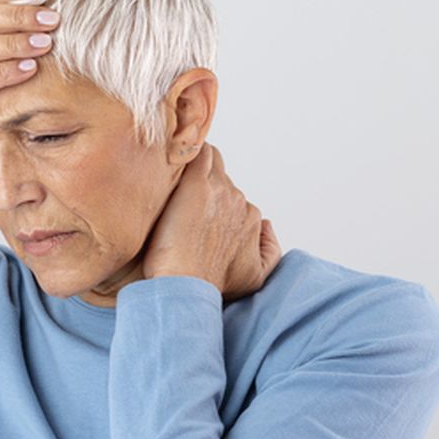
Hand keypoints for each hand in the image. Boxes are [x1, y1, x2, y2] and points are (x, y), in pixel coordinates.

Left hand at [142, 143, 282, 303]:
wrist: (189, 286)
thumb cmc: (212, 285)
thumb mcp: (254, 277)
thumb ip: (268, 251)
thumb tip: (267, 225)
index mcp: (250, 218)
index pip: (231, 197)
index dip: (210, 202)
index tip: (191, 210)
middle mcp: (239, 201)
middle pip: (219, 179)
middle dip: (200, 184)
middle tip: (176, 193)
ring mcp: (221, 190)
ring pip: (209, 162)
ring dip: (193, 166)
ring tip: (170, 173)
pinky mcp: (198, 184)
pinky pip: (199, 153)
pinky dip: (187, 153)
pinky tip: (171, 158)